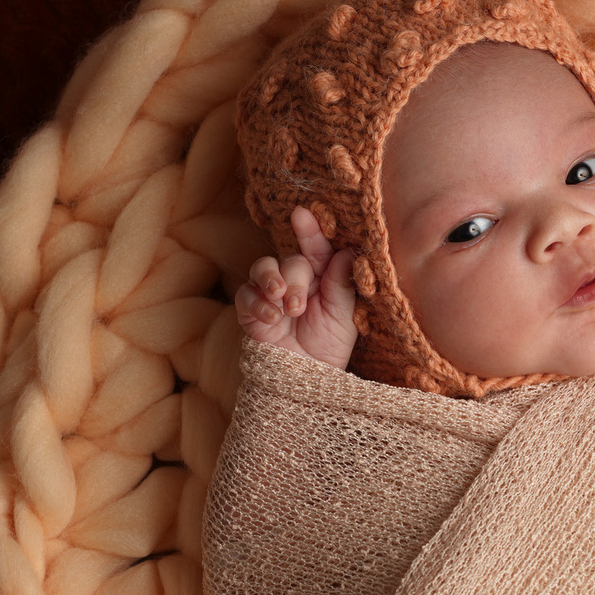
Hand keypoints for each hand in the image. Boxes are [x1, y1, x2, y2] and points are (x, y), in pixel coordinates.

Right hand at [236, 206, 359, 369]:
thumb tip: (348, 252)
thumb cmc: (330, 347)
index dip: (311, 230)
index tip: (303, 214)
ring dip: (271, 280)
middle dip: (294, 279)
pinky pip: (246, 295)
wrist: (307, 380)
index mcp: (323, 278)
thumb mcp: (345, 316)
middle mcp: (296, 281)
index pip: (317, 248)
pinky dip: (257, 303)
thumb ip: (343, 284)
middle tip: (298, 305)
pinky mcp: (251, 311)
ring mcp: (271, 295)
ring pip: (263, 267)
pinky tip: (271, 318)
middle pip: (290, 260)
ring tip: (281, 301)